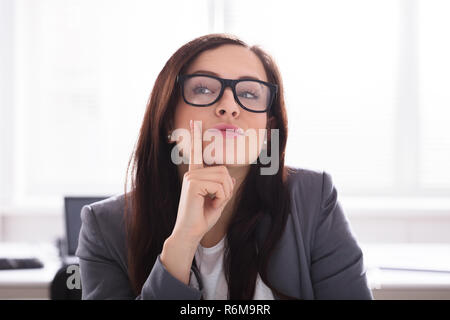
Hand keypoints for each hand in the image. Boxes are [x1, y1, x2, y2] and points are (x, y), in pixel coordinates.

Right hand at [171, 120, 235, 242]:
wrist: (190, 233)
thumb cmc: (201, 219)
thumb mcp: (217, 201)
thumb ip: (224, 188)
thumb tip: (231, 178)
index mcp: (195, 175)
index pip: (196, 152)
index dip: (195, 135)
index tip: (194, 121)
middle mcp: (192, 173)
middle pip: (223, 170)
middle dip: (227, 189)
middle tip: (216, 202)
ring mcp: (191, 177)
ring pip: (224, 178)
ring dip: (224, 194)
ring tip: (211, 204)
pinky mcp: (193, 183)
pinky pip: (220, 186)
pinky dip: (221, 198)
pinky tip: (208, 204)